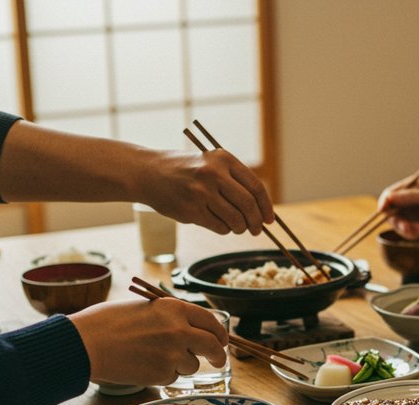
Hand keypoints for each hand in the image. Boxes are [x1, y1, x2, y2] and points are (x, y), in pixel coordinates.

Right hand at [69, 298, 229, 385]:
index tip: (222, 341)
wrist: (86, 343)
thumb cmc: (108, 323)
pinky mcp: (162, 374)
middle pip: (213, 346)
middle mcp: (180, 330)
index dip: (220, 333)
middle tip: (218, 360)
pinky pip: (172, 377)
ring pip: (192, 365)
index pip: (211, 321)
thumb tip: (190, 329)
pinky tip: (142, 365)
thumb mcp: (146, 309)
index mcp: (175, 308)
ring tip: (152, 356)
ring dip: (180, 365)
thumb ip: (170, 318)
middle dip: (218, 355)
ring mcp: (173, 354)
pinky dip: (163, 374)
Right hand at [138, 148, 272, 235]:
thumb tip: (261, 209)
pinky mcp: (190, 210)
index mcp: (223, 159)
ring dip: (239, 228)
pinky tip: (218, 224)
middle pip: (248, 205)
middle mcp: (214, 174)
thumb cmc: (184, 169)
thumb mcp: (210, 163)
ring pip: (235, 219)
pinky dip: (223, 230)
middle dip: (256, 222)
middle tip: (256, 230)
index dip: (266, 206)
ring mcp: (201, 192)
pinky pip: (218, 227)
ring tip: (236, 227)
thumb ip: (234, 181)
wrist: (148, 172)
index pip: (256, 186)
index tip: (270, 219)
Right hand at [379, 181, 418, 239]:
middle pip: (390, 211)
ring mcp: (411, 213)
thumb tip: (389, 197)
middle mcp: (407, 200)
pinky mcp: (415, 225)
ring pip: (396, 224)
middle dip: (397, 221)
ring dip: (404, 230)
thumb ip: (411, 197)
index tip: (383, 211)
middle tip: (409, 228)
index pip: (389, 194)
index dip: (384, 202)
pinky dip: (410, 234)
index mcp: (410, 187)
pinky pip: (404, 232)